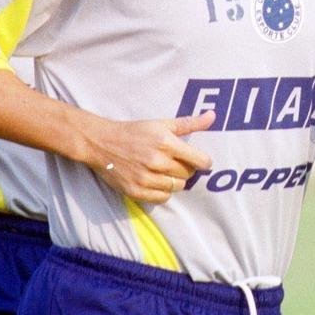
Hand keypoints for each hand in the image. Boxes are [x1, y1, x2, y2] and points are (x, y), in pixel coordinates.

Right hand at [86, 112, 214, 203]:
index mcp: (164, 142)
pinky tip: (156, 181)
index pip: (197, 160)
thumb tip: (213, 116)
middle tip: (177, 162)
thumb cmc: (134, 132)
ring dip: (175, 180)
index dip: (204, 162)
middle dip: (186, 169)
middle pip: (187, 174)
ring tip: (165, 171)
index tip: (203, 162)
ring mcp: (145, 178)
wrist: (101, 143)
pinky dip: (163, 192)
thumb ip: (189, 123)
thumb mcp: (161, 123)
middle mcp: (156, 161)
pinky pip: (162, 198)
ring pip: (176, 187)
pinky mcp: (135, 191)